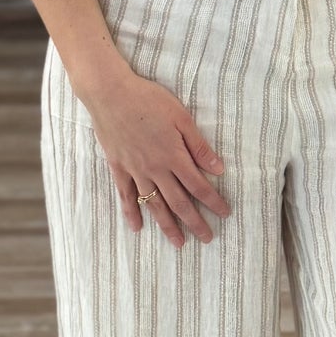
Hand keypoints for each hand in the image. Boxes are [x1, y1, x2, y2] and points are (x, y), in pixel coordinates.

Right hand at [83, 68, 231, 247]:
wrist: (110, 93)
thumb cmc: (148, 100)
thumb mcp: (181, 117)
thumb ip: (198, 146)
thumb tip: (218, 168)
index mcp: (174, 156)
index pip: (199, 186)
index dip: (213, 202)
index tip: (225, 214)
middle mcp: (155, 169)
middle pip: (179, 202)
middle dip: (195, 222)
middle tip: (207, 238)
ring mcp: (135, 171)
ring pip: (154, 205)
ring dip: (167, 226)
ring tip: (178, 243)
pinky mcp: (118, 167)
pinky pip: (126, 196)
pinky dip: (132, 213)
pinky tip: (138, 228)